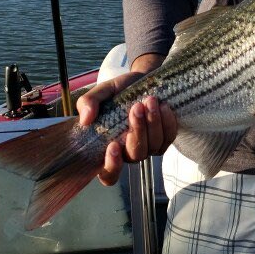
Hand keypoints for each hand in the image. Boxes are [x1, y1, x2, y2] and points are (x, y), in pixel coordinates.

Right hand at [77, 71, 177, 186]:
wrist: (141, 79)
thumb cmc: (118, 91)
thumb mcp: (102, 92)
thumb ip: (88, 102)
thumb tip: (86, 119)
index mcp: (108, 148)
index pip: (109, 174)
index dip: (112, 166)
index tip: (113, 145)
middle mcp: (128, 152)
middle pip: (135, 156)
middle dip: (137, 131)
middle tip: (136, 107)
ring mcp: (148, 147)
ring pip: (153, 146)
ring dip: (153, 123)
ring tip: (150, 100)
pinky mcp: (164, 139)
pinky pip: (168, 138)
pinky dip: (167, 123)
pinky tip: (163, 106)